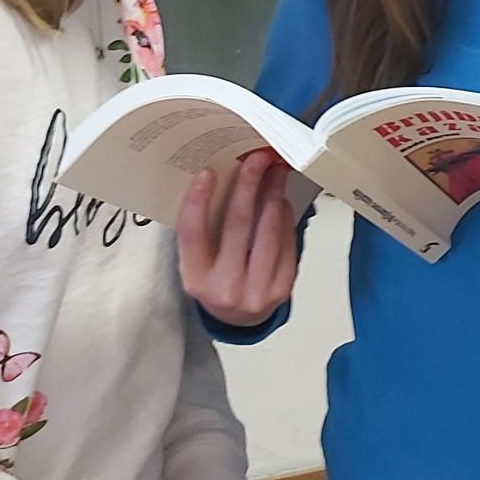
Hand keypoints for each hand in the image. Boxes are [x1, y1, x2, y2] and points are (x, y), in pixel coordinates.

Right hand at [178, 150, 298, 327]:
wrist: (238, 319)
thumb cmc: (216, 281)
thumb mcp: (198, 262)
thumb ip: (203, 230)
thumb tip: (219, 178)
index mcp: (195, 279)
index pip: (192, 234)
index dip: (198, 200)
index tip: (208, 172)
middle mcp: (224, 288)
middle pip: (237, 225)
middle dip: (248, 186)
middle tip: (256, 160)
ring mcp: (256, 291)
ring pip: (268, 232)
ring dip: (273, 195)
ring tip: (275, 172)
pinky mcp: (282, 288)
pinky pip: (286, 244)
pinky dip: (285, 217)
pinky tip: (281, 199)